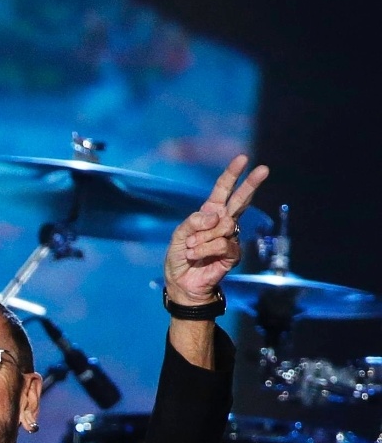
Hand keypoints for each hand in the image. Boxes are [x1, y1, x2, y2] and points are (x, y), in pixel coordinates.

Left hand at [165, 154, 268, 304]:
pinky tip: (196, 256)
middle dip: (251, 184)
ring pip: (223, 226)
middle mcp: (224, 222)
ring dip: (202, 238)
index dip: (232, 174)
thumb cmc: (180, 257)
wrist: (182, 283)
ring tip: (192, 249)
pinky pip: (221, 244)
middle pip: (241, 200)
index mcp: (210, 213)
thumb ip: (193, 222)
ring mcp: (230, 237)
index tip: (243, 158)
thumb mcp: (179, 236)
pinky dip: (204, 249)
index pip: (223, 190)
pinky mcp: (233, 254)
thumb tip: (215, 215)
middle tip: (264, 169)